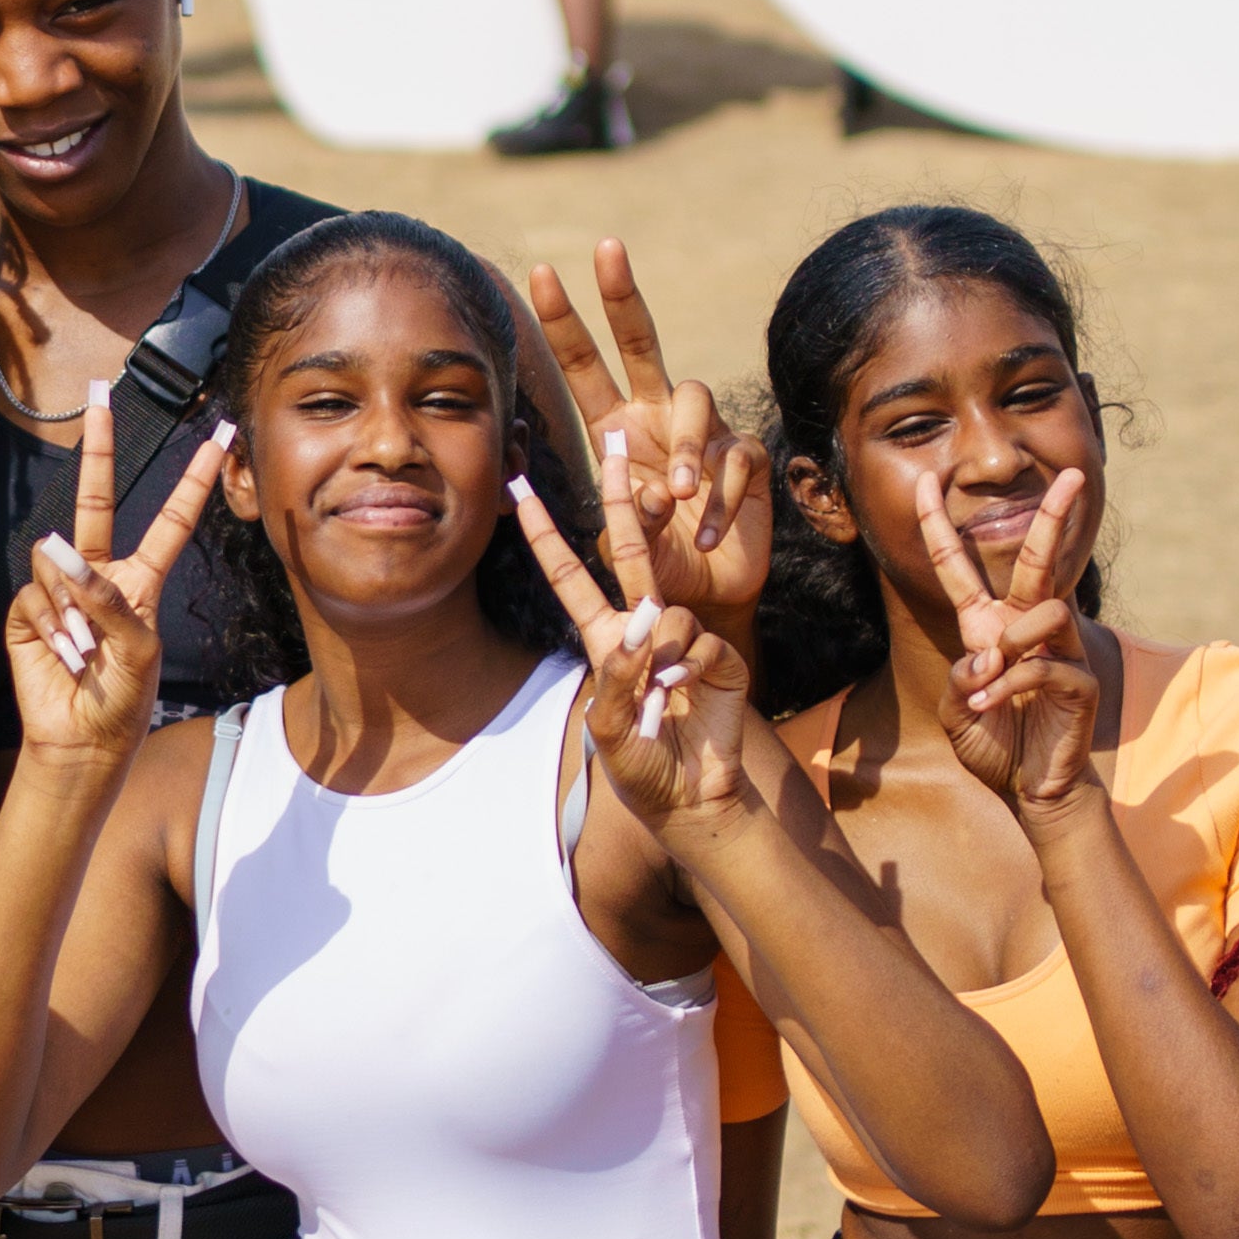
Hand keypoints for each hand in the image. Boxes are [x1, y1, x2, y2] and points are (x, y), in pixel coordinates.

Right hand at [8, 389, 232, 765]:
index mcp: (141, 580)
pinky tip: (63, 653)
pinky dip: (51, 625)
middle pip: (98, 500)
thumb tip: (55, 546)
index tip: (220, 437)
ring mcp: (60, 590)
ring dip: (72, 609)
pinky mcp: (27, 611)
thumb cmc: (124, 698)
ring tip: (85, 651)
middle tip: (97, 392)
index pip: (171, 520)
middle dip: (99, 446)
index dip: (193, 479)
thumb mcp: (137, 647)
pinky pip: (34, 595)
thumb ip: (103, 594)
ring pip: (57, 562)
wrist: (82, 740)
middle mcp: (99, 575)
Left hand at [509, 470, 757, 833]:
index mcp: (603, 637)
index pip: (569, 576)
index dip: (546, 534)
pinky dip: (690, 669)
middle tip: (616, 442)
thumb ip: (614, 675)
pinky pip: (698, 640)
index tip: (521, 489)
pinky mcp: (718, 651)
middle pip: (630, 549)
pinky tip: (689, 694)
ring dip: (659, 658)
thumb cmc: (639, 768)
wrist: (693, 796)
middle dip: (622, 497)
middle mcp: (642, 626)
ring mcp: (682, 636)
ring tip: (661, 700)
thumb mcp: (605, 727)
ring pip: (665, 612)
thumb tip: (639, 622)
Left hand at [529, 241, 766, 646]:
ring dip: (686, 445)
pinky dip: (722, 499)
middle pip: (640, 343)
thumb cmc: (653, 564)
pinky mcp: (745, 459)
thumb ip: (630, 518)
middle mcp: (657, 418)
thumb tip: (656, 491)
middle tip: (606, 249)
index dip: (564, 322)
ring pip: (696, 399)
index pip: (584, 367)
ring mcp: (703, 433)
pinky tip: (707, 534)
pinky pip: (736, 459)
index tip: (542, 273)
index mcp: (616, 429)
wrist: (704, 597)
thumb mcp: (625, 545)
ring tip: (680, 495)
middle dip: (621, 296)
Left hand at [917, 465, 1111, 824]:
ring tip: (993, 684)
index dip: (939, 524)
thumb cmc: (995, 743)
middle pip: (1039, 558)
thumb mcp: (957, 712)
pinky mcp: (1080, 682)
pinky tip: (994, 705)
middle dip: (1054, 514)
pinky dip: (1013, 684)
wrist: (1030, 789)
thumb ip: (961, 681)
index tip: (928, 481)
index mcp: (988, 626)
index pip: (959, 567)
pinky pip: (1044, 663)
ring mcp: (1061, 650)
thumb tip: (986, 657)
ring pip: (1045, 609)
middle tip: (1073, 476)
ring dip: (1011, 644)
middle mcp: (1026, 628)